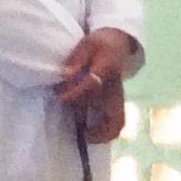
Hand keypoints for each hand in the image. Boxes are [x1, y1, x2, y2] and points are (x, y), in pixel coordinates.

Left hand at [55, 28, 140, 144]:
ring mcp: (117, 98)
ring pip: (117, 123)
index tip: (61, 98)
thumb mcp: (87, 44)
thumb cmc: (100, 44)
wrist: (120, 45)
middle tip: (80, 130)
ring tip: (84, 135)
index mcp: (109, 69)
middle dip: (97, 128)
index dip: (76, 93)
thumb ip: (76, 58)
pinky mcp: (116, 104)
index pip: (93, 85)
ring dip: (101, 133)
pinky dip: (103, 131)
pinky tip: (86, 132)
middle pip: (114, 116)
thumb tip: (66, 74)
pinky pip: (114, 123)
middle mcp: (115, 88)